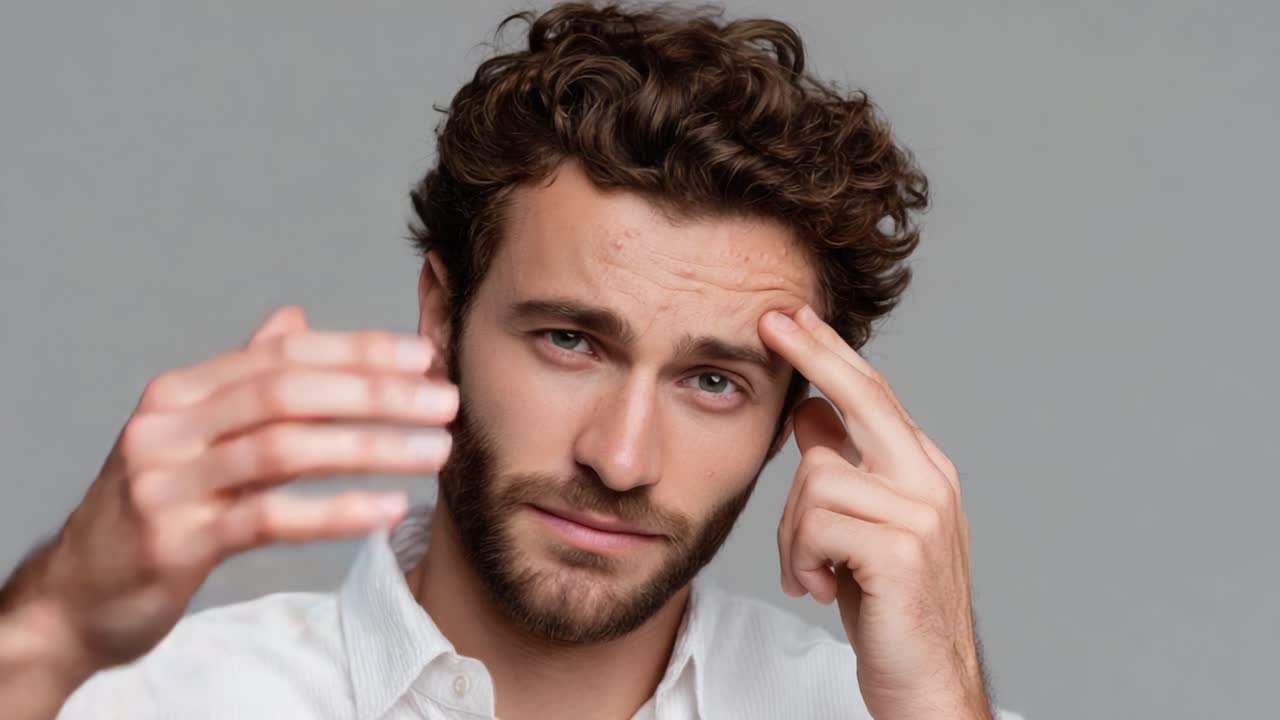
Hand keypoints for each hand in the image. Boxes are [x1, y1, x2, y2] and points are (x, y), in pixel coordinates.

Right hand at [3, 306, 455, 677]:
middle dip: (376, 394)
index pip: (282, 356)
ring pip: (285, 450)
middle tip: (444, 402)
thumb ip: (242, 380)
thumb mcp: (192, 437)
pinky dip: (335, 511)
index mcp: (180, 393)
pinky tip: (387, 509)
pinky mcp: (176, 542)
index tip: (422, 357)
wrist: (76, 594)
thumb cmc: (153, 510)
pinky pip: (269, 518)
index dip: (357, 351)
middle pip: (289, 393)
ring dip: (371, 447)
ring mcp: (167, 483)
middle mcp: (168, 427)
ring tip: (435, 451)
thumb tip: (294, 320)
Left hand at [759, 305, 988, 719]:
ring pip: (816, 478)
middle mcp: (929, 482)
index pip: (873, 395)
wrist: (927, 687)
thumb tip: (810, 413)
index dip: (829, 352)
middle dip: (813, 354)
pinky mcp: (901, 551)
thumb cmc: (889, 611)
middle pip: (863, 396)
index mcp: (921, 472)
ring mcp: (922, 514)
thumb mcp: (858, 530)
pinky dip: (800, 558)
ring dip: (792, 533)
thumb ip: (842, 469)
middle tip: (772, 321)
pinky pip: (817, 524)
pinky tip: (817, 587)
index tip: (790, 317)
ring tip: (809, 573)